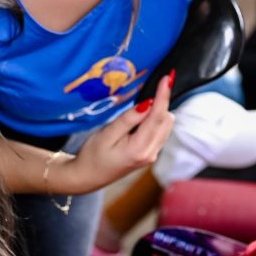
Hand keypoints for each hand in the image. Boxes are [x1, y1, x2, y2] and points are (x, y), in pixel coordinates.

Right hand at [63, 71, 175, 193]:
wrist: (88, 177)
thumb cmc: (93, 155)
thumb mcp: (107, 134)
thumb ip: (128, 119)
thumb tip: (148, 103)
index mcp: (140, 148)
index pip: (157, 117)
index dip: (163, 95)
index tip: (167, 78)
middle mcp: (151, 153)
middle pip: (167, 120)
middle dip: (162, 102)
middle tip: (154, 86)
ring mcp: (152, 155)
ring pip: (166, 126)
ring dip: (158, 111)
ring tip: (141, 105)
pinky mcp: (150, 154)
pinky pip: (160, 132)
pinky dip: (155, 121)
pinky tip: (141, 118)